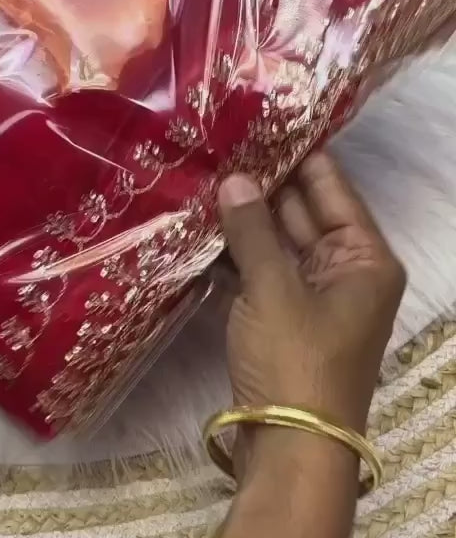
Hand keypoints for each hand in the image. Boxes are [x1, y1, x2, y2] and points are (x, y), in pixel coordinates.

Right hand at [217, 152, 404, 537]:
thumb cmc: (296, 359)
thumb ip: (253, 230)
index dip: (298, 155)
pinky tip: (203, 227)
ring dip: (244, 218)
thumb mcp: (273, 289)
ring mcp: (310, 293)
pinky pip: (261, 269)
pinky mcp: (281, 314)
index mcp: (364, 257)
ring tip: (204, 178)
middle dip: (264, 185)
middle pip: (302, 212)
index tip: (260, 122)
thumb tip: (236, 177)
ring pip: (277, 241)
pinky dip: (236, 252)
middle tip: (221, 148)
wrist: (289, 444)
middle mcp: (344, 270)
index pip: (331, 188)